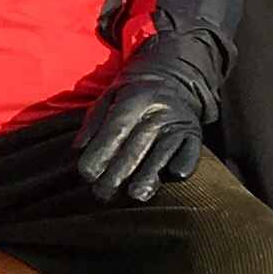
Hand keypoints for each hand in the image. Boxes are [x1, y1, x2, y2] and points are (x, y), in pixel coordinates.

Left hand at [74, 71, 208, 204]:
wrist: (170, 79)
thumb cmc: (130, 97)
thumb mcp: (109, 98)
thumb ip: (93, 123)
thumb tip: (78, 150)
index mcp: (133, 100)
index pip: (115, 129)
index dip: (101, 152)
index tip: (86, 174)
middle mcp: (157, 111)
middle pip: (137, 146)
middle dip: (118, 173)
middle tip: (102, 194)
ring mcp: (177, 122)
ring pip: (163, 152)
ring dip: (150, 174)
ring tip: (136, 195)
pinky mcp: (194, 134)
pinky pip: (191, 150)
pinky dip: (185, 162)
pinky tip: (175, 175)